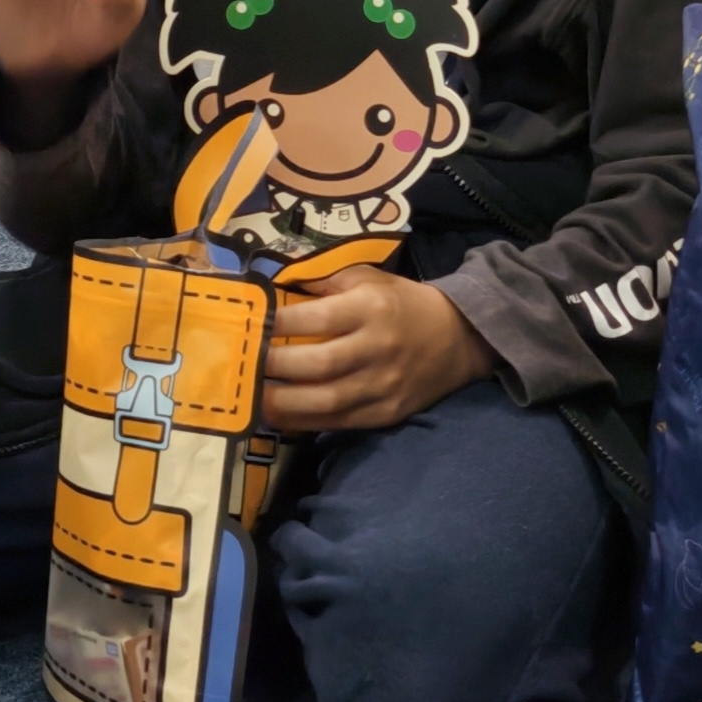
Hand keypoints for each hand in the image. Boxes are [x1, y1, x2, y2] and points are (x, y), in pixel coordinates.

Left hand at [263, 264, 490, 432]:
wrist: (457, 338)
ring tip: (253, 397)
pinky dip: (305, 422)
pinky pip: (339, 423)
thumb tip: (275, 288)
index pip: (314, 319)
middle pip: (316, 364)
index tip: (248, 325)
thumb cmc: (401, 303)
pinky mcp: (386, 413)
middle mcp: (377, 348)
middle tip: (243, 365)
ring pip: (326, 401)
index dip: (276, 324)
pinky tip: (280, 416)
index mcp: (370, 308)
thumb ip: (324, 281)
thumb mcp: (368, 278)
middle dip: (274, 367)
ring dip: (283, 402)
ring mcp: (383, 385)